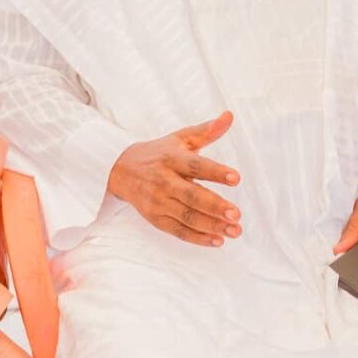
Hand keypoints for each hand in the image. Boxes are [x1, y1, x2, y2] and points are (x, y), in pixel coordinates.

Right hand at [107, 111, 241, 246]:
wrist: (120, 170)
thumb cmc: (159, 152)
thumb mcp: (181, 138)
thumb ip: (207, 130)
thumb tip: (229, 116)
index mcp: (172, 158)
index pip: (196, 166)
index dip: (216, 172)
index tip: (236, 178)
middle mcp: (163, 181)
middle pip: (191, 196)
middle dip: (215, 206)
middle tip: (236, 214)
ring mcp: (158, 202)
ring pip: (186, 217)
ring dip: (211, 226)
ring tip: (234, 231)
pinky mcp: (155, 219)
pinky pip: (178, 231)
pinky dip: (197, 238)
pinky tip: (217, 241)